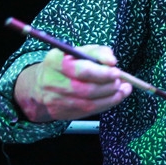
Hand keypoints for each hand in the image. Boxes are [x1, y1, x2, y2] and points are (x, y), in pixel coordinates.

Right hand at [14, 45, 131, 121]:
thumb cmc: (68, 63)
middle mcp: (52, 82)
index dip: (102, 73)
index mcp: (55, 62)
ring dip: (111, 98)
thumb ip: (99, 52)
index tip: (117, 72)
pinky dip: (105, 105)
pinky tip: (114, 97)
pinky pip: (87, 112)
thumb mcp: (81, 51)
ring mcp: (54, 101)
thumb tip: (111, 61)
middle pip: (86, 90)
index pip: (81, 70)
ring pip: (88, 104)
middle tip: (121, 81)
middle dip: (109, 87)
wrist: (43, 83)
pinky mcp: (60, 113)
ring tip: (123, 90)